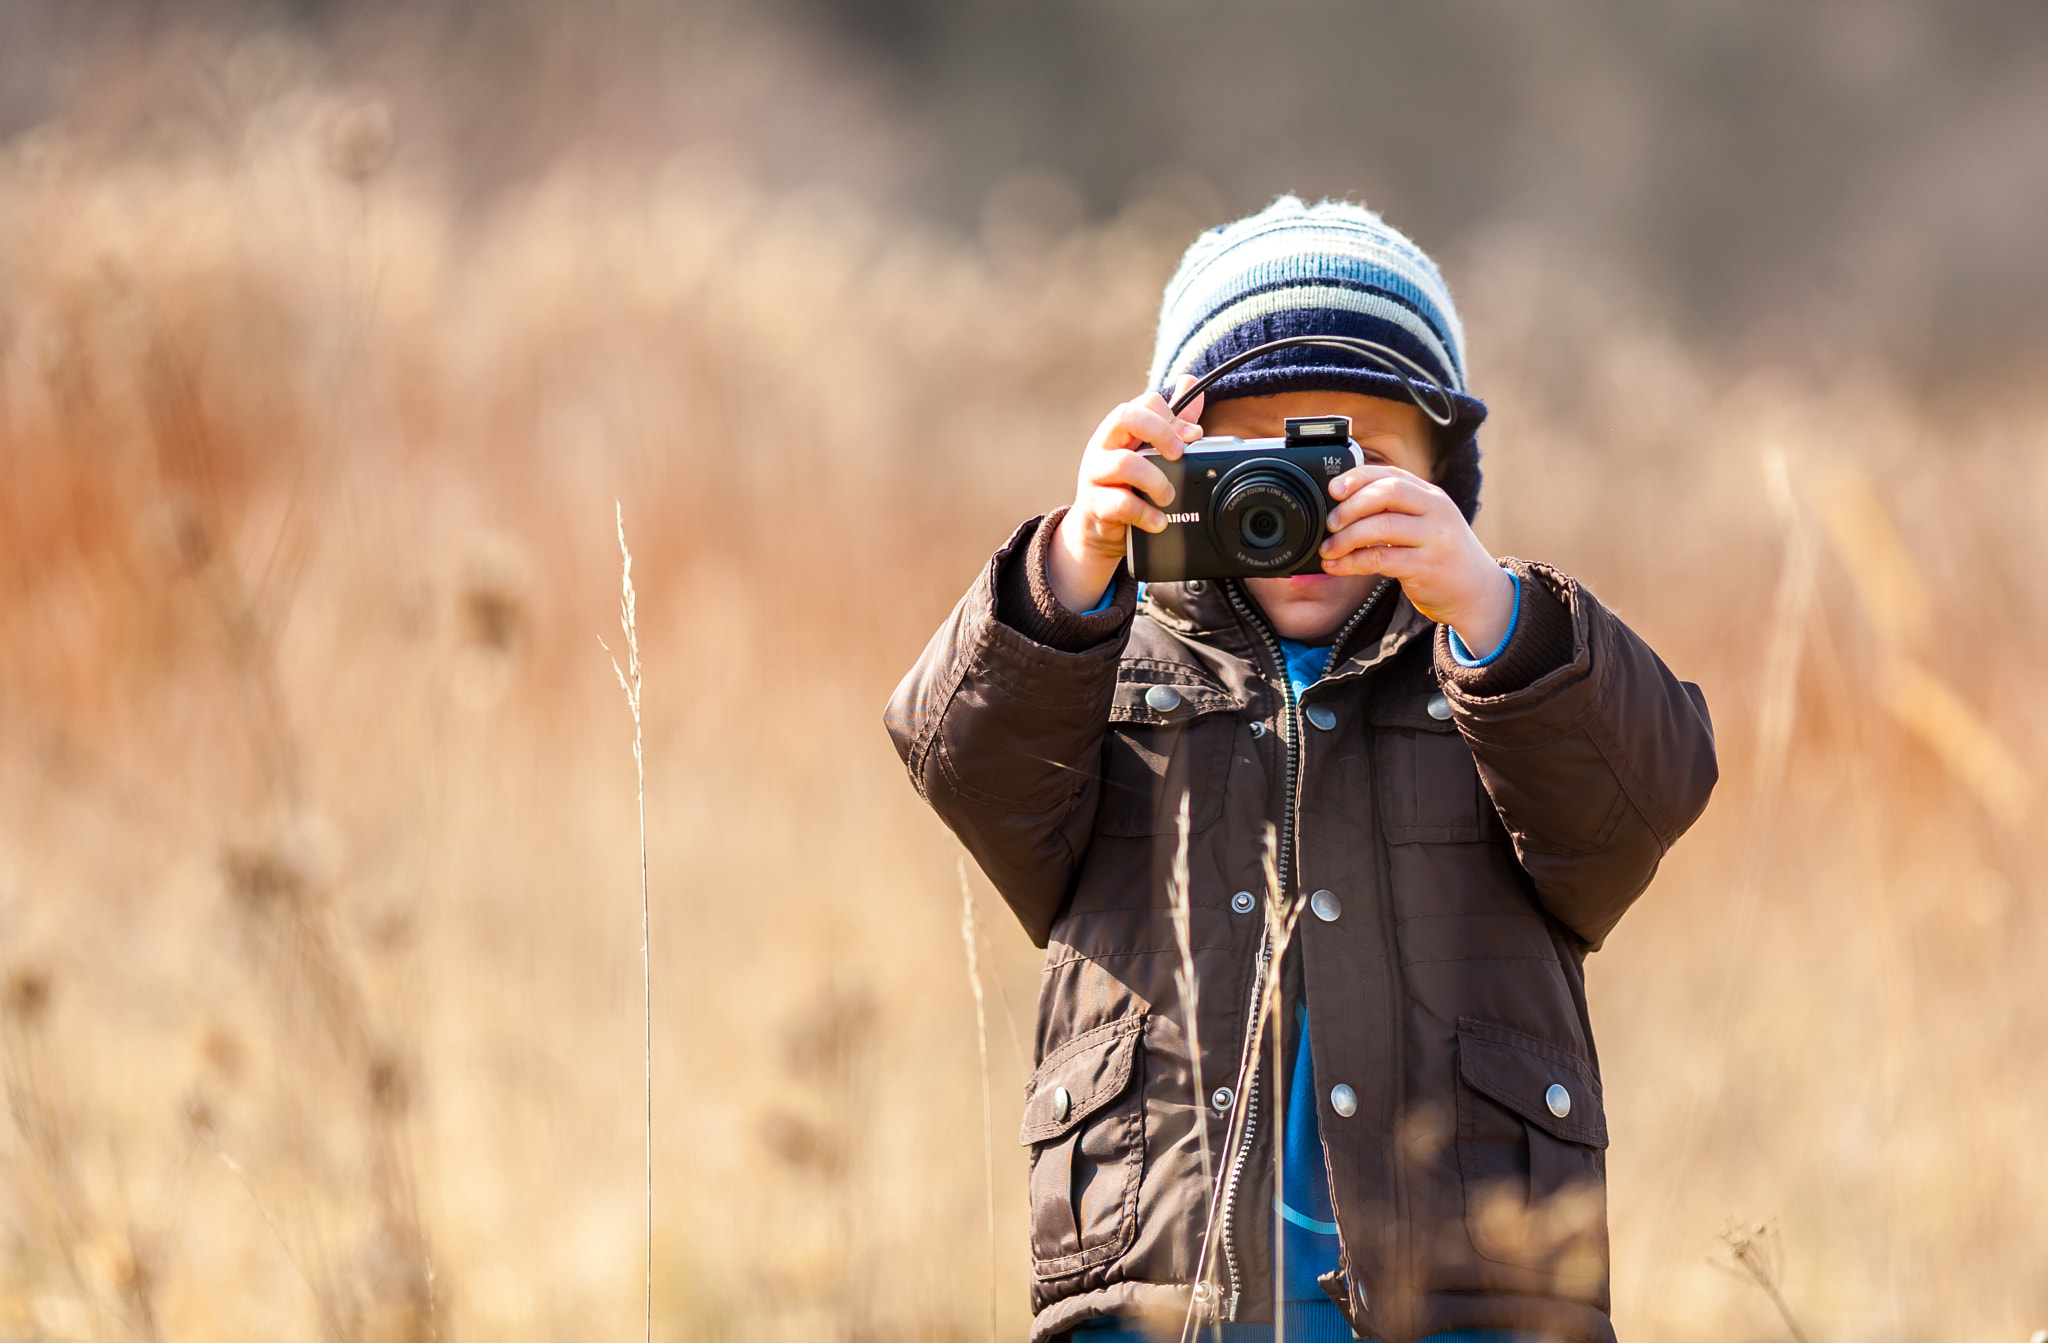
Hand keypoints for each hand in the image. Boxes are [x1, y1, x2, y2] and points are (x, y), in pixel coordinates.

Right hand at [1048, 376, 1206, 612]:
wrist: (1098, 529)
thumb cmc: (1125, 485)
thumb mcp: (1148, 451)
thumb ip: (1171, 421)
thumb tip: (1190, 382)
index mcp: (1119, 430)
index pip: (1142, 403)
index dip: (1171, 416)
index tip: (1192, 436)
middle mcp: (1104, 446)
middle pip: (1127, 416)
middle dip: (1160, 433)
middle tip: (1178, 455)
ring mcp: (1095, 475)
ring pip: (1125, 463)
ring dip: (1157, 481)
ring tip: (1168, 496)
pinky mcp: (1094, 505)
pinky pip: (1121, 504)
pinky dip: (1146, 514)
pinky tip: (1158, 520)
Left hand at [1318, 463, 1515, 655]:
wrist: (1479, 593)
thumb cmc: (1443, 557)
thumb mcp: (1426, 524)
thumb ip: (1395, 511)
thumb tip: (1343, 506)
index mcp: (1432, 496)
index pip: (1391, 474)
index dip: (1358, 478)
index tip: (1333, 489)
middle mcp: (1436, 510)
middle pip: (1387, 493)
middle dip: (1351, 505)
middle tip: (1330, 523)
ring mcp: (1434, 538)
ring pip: (1381, 526)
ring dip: (1346, 537)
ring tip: (1329, 549)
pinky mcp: (1427, 566)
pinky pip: (1381, 558)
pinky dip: (1353, 562)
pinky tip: (1338, 567)